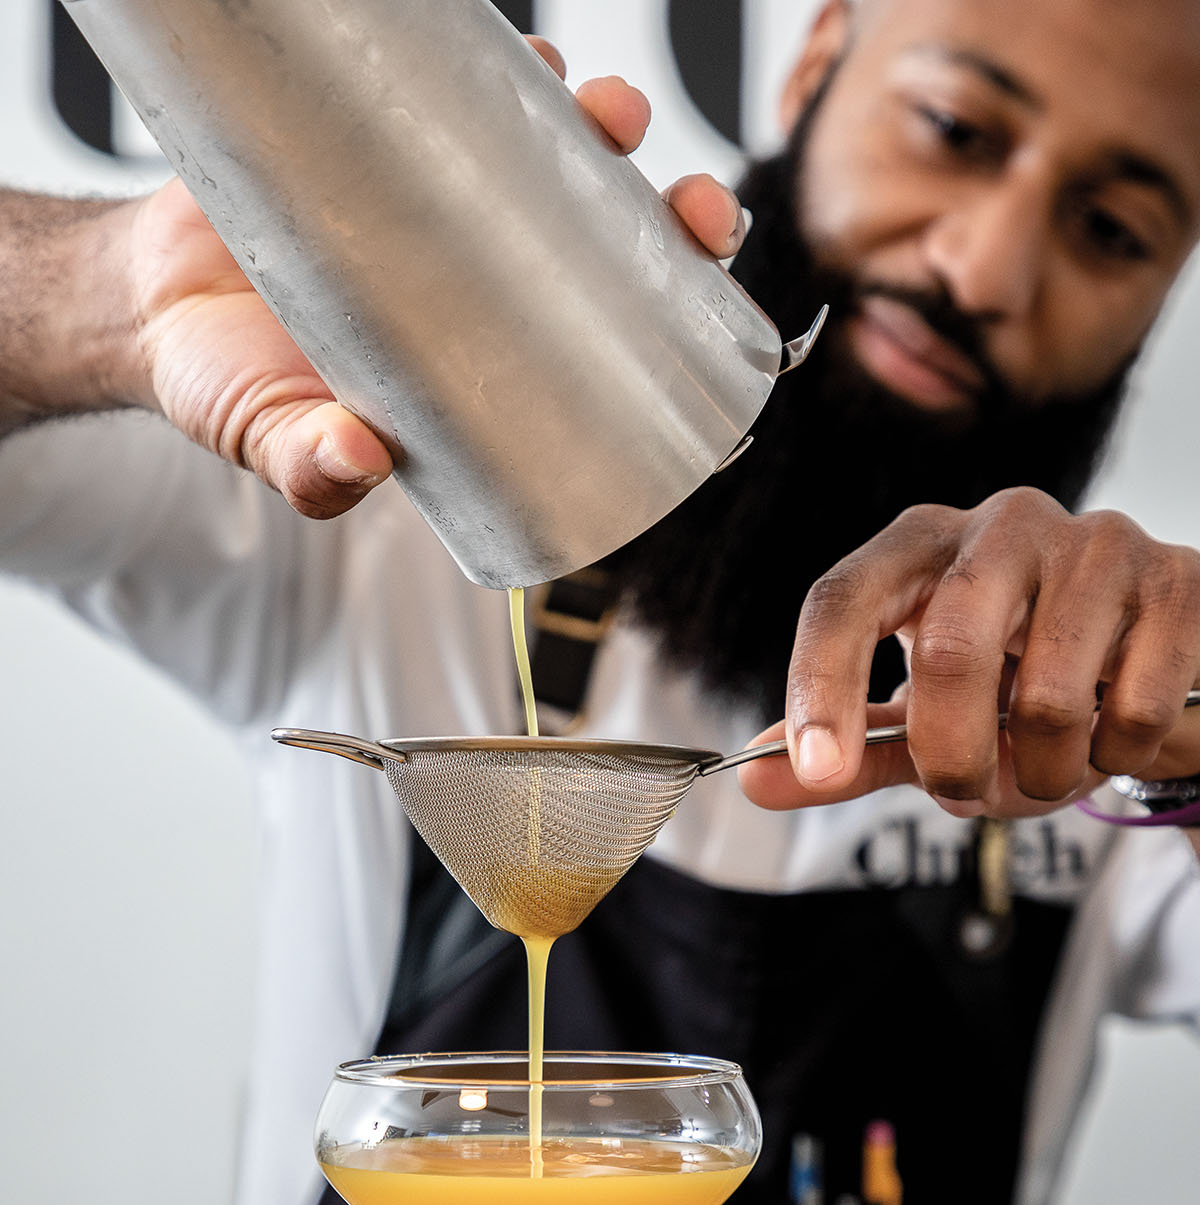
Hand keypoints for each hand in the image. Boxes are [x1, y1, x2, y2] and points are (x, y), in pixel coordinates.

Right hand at [120, 40, 745, 520]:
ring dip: (603, 127)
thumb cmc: (226, 383)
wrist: (145, 297)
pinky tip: (535, 57)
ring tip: (609, 109)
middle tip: (690, 209)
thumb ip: (306, 467)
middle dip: (667, 223)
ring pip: (557, 159)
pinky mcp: (391, 135)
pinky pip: (470, 93)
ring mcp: (444, 204)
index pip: (604, 351)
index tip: (713, 317)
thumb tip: (356, 465)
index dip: (674, 331)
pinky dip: (508, 69)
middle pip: (610, 248)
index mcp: (487, 366)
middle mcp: (484, 283)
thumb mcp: (268, 439)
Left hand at [739, 488, 1199, 818]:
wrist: (1162, 671)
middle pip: (949, 647)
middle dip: (950, 752)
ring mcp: (1097, 545)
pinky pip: (1132, 706)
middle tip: (962, 789)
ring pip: (1047, 694)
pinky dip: (1117, 756)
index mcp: (923, 546)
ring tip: (1052, 763)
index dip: (820, 686)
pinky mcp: (1176, 582)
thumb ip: (851, 746)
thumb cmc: (1031, 687)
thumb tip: (758, 778)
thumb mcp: (931, 720)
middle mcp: (1002, 525)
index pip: (845, 597)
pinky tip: (1114, 737)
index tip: (815, 771)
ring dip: (1044, 770)